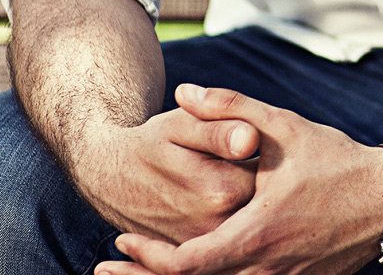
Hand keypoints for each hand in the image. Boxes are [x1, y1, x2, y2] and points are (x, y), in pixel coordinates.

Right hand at [68, 97, 259, 243]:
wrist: (109, 176)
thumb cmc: (152, 143)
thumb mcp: (182, 125)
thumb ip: (218, 129)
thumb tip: (251, 139)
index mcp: (224, 192)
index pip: (274, 171)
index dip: (268, 152)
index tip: (249, 142)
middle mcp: (218, 227)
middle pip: (265, 198)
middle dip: (260, 177)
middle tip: (227, 161)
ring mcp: (207, 245)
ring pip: (250, 218)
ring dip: (245, 198)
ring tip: (214, 176)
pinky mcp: (196, 256)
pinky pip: (230, 234)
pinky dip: (231, 219)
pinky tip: (207, 196)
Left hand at [95, 85, 382, 274]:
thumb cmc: (339, 163)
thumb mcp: (286, 128)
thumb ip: (233, 108)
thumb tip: (185, 91)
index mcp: (257, 234)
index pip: (186, 265)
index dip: (147, 258)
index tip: (122, 241)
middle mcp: (266, 269)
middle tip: (108, 270)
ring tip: (145, 269)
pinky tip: (200, 269)